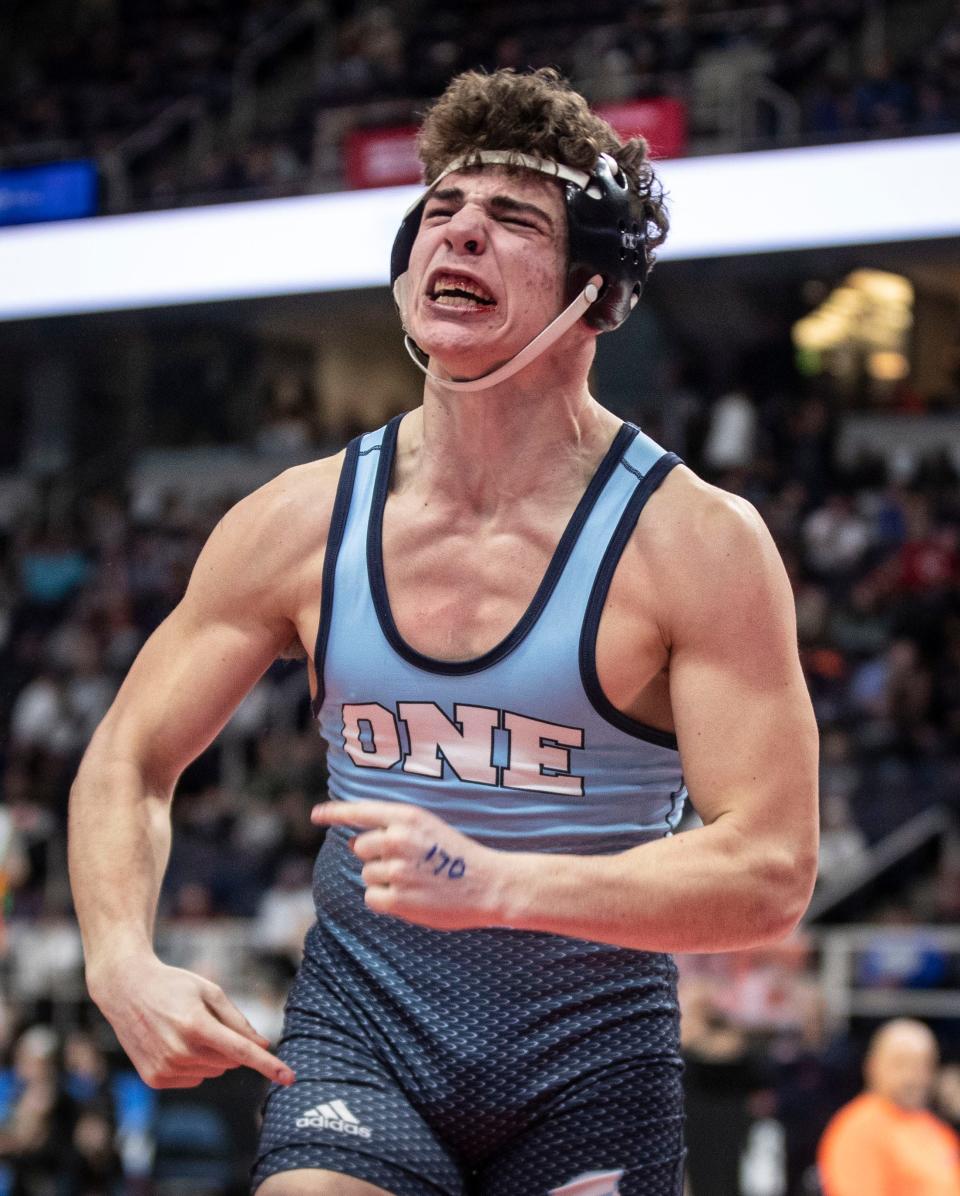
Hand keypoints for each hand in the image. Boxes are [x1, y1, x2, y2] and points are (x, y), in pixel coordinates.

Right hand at [89, 955, 293, 1089]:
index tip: (290, 1077)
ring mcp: (165, 1069)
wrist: (126, 990)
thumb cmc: (173, 986)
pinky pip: (195, 1080)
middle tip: (208, 1021)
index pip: (241, 1052)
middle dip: (230, 1045)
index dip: (268, 1065)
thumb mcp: (209, 991)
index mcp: (196, 1025)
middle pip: (230, 1061)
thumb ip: (238, 1020)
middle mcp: (179, 1051)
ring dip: (212, 1055)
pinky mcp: (155, 1080)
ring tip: (187, 1029)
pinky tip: (175, 1043)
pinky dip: (195, 1065)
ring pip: (214, 1072)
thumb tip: (262, 1044)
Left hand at [311, 800, 506, 930]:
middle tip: (406, 864)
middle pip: (359, 848)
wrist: (488, 884)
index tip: (316, 816)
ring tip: (417, 881)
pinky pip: (372, 898)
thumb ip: (393, 829)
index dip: (335, 813)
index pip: (360, 811)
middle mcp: (397, 839)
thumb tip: (354, 843)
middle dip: (374, 857)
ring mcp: (396, 870)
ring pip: (367, 875)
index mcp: (407, 817)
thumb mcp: (428, 828)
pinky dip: (385, 901)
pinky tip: (411, 898)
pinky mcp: (397, 898)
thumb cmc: (457, 856)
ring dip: (384, 880)